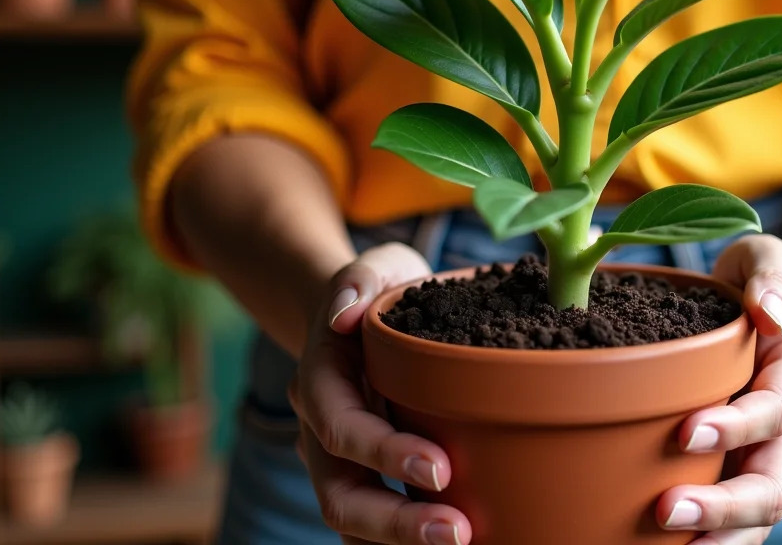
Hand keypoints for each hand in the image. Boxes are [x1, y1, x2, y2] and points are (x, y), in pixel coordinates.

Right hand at [289, 243, 473, 544]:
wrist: (366, 314)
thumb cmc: (381, 290)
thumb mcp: (376, 265)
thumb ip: (359, 278)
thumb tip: (343, 314)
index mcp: (320, 382)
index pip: (341, 429)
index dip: (384, 454)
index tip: (439, 468)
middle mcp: (319, 432)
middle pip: (340, 497)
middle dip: (394, 523)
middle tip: (456, 532)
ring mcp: (339, 463)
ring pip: (354, 522)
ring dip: (400, 543)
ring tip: (462, 544)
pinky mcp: (366, 480)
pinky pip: (375, 526)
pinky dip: (404, 542)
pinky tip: (461, 542)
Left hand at [658, 235, 781, 543]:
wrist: (773, 312)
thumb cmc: (761, 280)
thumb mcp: (770, 255)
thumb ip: (771, 273)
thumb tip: (770, 312)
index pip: (776, 410)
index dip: (737, 426)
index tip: (685, 432)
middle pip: (775, 482)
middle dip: (725, 506)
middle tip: (666, 510)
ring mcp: (779, 456)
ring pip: (762, 513)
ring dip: (720, 535)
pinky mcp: (752, 471)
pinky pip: (740, 519)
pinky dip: (713, 539)